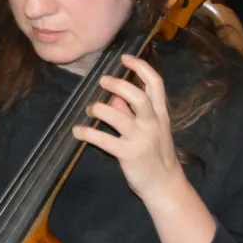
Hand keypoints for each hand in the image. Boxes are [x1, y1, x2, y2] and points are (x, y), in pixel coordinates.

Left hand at [73, 56, 190, 207]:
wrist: (165, 185)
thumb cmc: (156, 154)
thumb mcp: (150, 129)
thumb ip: (132, 112)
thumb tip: (113, 98)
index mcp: (160, 114)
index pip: (155, 84)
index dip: (141, 67)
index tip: (125, 57)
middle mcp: (152, 123)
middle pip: (138, 96)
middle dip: (118, 85)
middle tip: (103, 81)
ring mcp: (141, 139)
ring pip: (118, 116)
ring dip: (99, 109)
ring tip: (90, 109)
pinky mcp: (128, 155)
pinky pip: (104, 140)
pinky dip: (88, 133)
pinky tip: (77, 131)